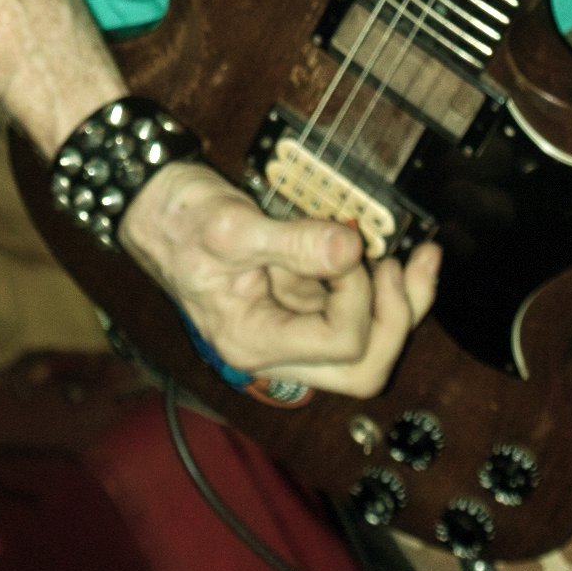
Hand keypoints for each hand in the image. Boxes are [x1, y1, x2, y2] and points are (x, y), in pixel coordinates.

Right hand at [119, 161, 439, 398]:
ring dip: (403, 305)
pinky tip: (403, 254)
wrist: (152, 201)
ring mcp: (291, 325)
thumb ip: (294, 242)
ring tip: (418, 257)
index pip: (340, 343)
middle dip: (396, 319)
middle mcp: (276, 346)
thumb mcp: (232, 226)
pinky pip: (357, 309)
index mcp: (253, 340)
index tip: (344, 245)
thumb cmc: (178, 218)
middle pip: (364, 368)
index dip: (358, 295)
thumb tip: (351, 249)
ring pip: (370, 344)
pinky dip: (387, 285)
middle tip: (397, 266)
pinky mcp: (300, 299)